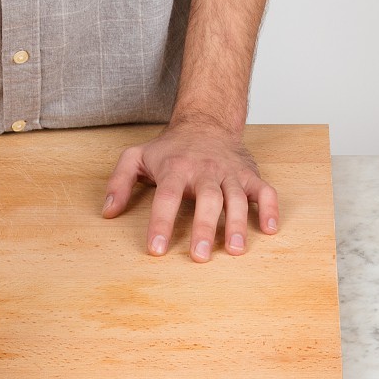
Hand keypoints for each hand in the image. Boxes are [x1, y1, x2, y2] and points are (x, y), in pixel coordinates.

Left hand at [102, 117, 278, 260]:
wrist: (206, 121)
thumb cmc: (170, 148)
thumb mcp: (136, 157)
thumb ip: (119, 182)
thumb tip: (108, 212)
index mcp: (176, 168)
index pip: (167, 197)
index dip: (161, 223)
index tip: (157, 249)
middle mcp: (205, 171)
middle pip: (207, 200)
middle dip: (204, 228)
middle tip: (199, 257)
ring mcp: (230, 173)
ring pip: (238, 198)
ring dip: (238, 224)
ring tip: (235, 250)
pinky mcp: (250, 175)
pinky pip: (265, 191)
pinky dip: (270, 209)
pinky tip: (270, 229)